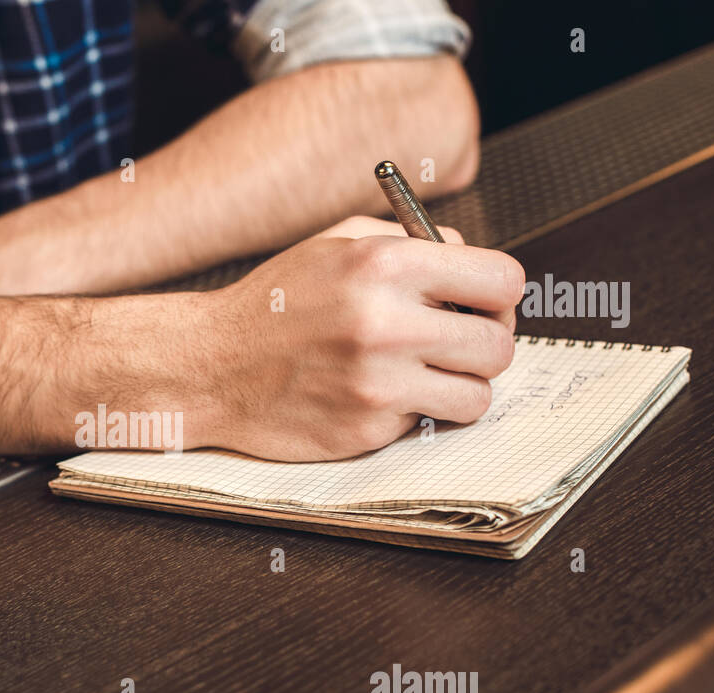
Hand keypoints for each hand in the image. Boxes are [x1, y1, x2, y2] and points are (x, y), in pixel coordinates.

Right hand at [191, 216, 523, 460]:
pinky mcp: (365, 429)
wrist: (210, 367)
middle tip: (455, 347)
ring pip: (477, 396)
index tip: (482, 306)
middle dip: (484, 347)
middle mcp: (386, 322)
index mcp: (384, 264)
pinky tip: (376, 396)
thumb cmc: (273, 305)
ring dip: (459, 388)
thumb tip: (471, 262)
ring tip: (423, 376)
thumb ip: (409, 242)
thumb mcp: (335, 245)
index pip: (503, 281)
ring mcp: (377, 382)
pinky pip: (428, 423)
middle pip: (499, 345)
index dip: (499, 296)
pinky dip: (413, 412)